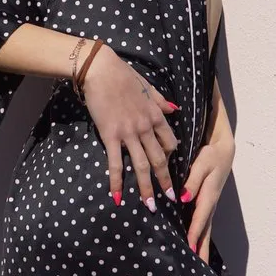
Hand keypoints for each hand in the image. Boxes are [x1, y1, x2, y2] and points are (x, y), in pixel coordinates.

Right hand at [81, 44, 179, 209]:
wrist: (101, 70)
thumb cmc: (123, 75)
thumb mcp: (148, 87)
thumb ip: (161, 101)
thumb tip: (175, 109)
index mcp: (156, 115)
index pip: (170, 142)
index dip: (171, 156)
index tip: (169, 166)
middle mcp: (146, 127)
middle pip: (160, 159)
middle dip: (166, 180)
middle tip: (171, 198)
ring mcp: (129, 133)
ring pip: (142, 166)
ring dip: (147, 188)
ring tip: (151, 206)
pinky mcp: (110, 135)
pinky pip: (116, 163)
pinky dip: (117, 181)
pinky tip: (117, 196)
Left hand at [181, 139, 234, 262]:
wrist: (223, 148)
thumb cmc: (211, 154)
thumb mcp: (201, 163)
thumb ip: (192, 181)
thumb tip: (183, 198)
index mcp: (208, 195)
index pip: (200, 218)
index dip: (194, 234)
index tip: (189, 251)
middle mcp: (210, 204)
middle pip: (206, 232)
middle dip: (202, 251)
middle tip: (199, 272)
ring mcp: (210, 205)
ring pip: (205, 230)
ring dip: (202, 248)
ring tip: (198, 267)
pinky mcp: (207, 203)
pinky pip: (203, 224)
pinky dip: (200, 237)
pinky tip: (194, 246)